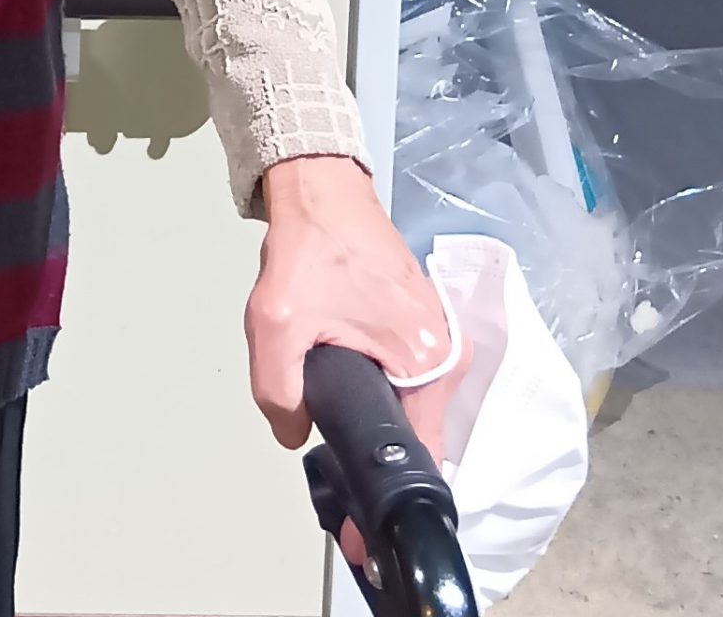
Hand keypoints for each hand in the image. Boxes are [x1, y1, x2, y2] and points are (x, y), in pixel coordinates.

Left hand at [245, 156, 455, 569]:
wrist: (320, 187)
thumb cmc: (309, 248)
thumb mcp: (275, 323)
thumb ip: (278, 393)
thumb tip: (294, 435)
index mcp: (430, 361)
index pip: (424, 457)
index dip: (389, 503)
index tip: (364, 534)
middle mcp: (447, 354)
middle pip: (414, 435)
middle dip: (374, 462)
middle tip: (336, 494)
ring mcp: (436, 338)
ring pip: (405, 407)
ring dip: (370, 423)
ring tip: (330, 436)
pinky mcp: (418, 326)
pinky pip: (402, 381)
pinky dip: (375, 395)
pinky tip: (341, 399)